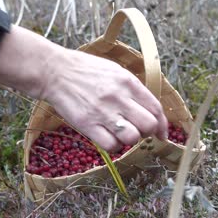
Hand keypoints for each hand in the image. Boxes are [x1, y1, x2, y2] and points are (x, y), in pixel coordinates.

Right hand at [0, 25, 167, 150]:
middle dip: (147, 132)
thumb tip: (150, 109)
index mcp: (128, 82)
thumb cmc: (86, 71)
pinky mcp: (87, 124)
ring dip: (130, 140)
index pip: (156, 108)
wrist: (55, 71)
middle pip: (148, 125)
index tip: (162, 134)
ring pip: (132, 138)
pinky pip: (111, 145)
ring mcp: (103, 112)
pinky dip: (113, 146)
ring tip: (120, 133)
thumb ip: (133, 89)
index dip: (162, 125)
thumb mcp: (115, 71)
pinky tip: (108, 138)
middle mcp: (119, 97)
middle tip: (137, 131)